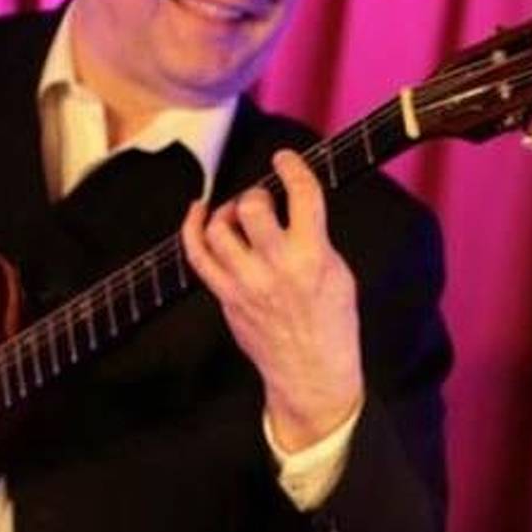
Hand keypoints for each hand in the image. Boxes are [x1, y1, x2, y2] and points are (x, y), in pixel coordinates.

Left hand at [180, 150, 363, 449]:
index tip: (286, 159)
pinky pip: (196, 254)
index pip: (302, 195)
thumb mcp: (339, 273)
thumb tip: (293, 207)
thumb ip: (316, 238)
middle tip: (264, 200)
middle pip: (251, 207)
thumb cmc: (331, 325)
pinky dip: (192, 228)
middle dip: (256, 194)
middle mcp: (277, 268)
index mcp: (314, 258)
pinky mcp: (226, 296)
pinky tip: (198, 213)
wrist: (312, 372)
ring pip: (219, 228)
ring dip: (228, 211)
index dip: (293, 166)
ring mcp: (246, 283)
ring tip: (239, 215)